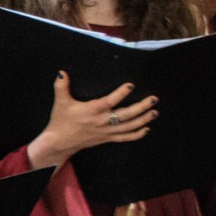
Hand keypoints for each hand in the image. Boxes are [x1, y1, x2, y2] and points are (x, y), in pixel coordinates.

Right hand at [26, 72, 157, 168]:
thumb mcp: (60, 102)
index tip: (131, 85)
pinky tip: (147, 129)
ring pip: (129, 127)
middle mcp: (102, 121)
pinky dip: (137, 135)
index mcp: (92, 111)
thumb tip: (62, 73)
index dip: (120, 94)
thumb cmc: (61, 120)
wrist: (60, 142)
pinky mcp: (108, 138)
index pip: (109, 101)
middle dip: (141, 107)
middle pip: (125, 115)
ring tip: (155, 112)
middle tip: (154, 99)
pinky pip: (125, 138)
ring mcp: (106, 131)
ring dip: (143, 120)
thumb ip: (61, 87)